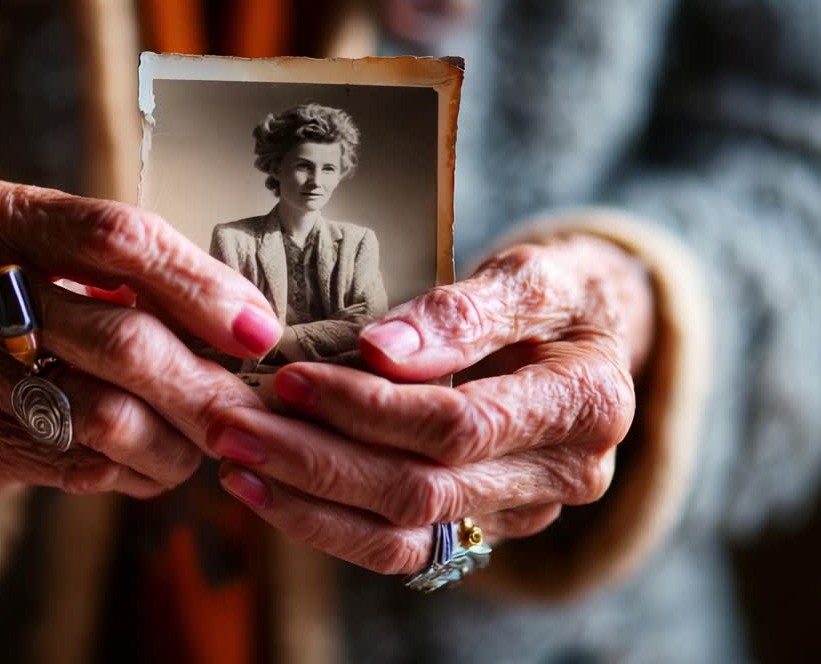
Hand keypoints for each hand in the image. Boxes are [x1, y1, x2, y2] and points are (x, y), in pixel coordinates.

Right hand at [0, 180, 282, 499]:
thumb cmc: (34, 293)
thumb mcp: (70, 253)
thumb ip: (148, 272)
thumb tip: (253, 327)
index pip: (116, 240)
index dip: (200, 286)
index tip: (259, 330)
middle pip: (121, 340)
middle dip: (206, 383)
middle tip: (255, 408)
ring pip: (110, 418)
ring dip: (181, 438)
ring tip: (212, 436)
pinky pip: (85, 466)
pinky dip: (142, 468)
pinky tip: (161, 456)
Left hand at [206, 235, 651, 574]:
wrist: (586, 336)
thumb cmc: (557, 293)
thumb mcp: (531, 272)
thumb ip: (463, 310)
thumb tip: (379, 351)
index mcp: (586, 406)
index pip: (458, 426)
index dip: (368, 407)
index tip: (290, 377)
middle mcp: (562, 476)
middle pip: (422, 490)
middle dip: (316, 459)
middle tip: (233, 424)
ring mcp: (518, 513)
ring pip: (402, 537)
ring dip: (306, 503)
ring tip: (233, 462)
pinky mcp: (479, 528)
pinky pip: (397, 548)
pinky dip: (324, 524)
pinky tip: (265, 490)